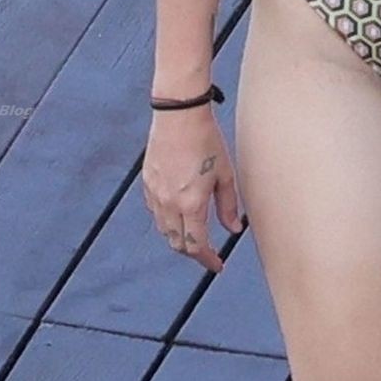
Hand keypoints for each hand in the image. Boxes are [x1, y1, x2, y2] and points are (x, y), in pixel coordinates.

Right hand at [141, 105, 243, 270]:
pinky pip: (155, 212)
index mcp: (191, 204)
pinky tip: (178, 215)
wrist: (179, 115)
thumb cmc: (207, 141)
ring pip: (164, 230)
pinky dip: (166, 221)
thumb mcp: (226, 175)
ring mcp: (155, 193)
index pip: (196, 245)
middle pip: (177, 243)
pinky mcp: (147, 182)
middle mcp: (169, 204)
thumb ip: (228, 206)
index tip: (217, 266)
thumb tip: (232, 229)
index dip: (207, 260)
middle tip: (208, 253)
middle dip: (193, 252)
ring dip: (178, 238)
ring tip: (194, 236)